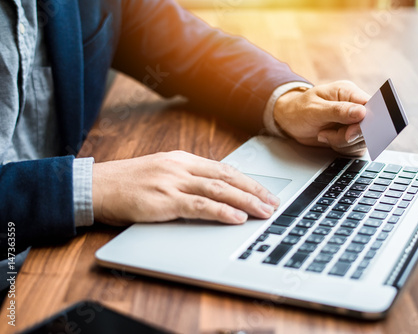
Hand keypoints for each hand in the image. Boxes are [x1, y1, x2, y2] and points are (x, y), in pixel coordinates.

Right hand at [92, 151, 279, 225]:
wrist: (96, 186)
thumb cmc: (127, 183)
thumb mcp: (161, 174)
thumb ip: (186, 180)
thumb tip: (213, 193)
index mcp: (182, 160)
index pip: (224, 169)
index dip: (248, 181)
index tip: (265, 191)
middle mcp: (181, 167)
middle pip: (227, 177)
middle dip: (254, 191)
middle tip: (274, 203)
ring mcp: (172, 182)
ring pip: (218, 190)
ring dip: (246, 201)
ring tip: (265, 211)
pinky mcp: (163, 200)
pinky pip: (199, 206)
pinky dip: (221, 211)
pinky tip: (236, 218)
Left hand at [273, 80, 369, 155]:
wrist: (289, 120)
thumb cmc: (299, 109)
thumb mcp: (315, 109)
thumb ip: (338, 111)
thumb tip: (361, 112)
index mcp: (348, 92)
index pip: (370, 106)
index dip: (366, 121)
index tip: (350, 130)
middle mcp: (354, 107)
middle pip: (368, 127)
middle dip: (348, 136)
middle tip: (327, 133)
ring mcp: (353, 122)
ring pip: (362, 140)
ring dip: (342, 143)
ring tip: (324, 134)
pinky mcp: (350, 136)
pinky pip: (356, 148)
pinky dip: (342, 149)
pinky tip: (328, 140)